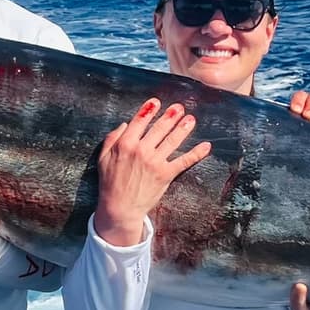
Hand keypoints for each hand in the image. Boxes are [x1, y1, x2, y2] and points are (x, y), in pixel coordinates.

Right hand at [91, 99, 212, 246]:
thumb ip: (111, 138)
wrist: (120, 208)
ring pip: (172, 140)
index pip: (139, 121)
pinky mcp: (165, 174)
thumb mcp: (103, 158)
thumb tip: (124, 124)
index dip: (149, 110)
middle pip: (159, 128)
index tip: (157, 102)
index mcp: (125, 144)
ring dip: (183, 128)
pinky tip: (206, 146)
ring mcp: (155, 162)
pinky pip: (183, 161)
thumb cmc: (110, 183)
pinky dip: (196, 153)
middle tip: (179, 107)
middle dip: (171, 116)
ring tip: (191, 119)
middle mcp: (141, 150)